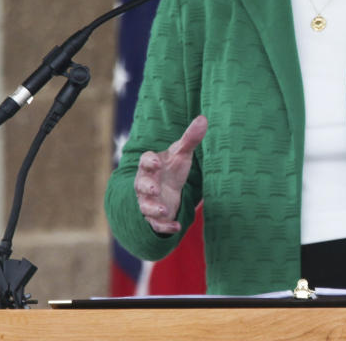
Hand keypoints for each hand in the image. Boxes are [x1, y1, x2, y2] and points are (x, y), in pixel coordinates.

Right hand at [134, 115, 207, 233]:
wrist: (166, 188)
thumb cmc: (171, 168)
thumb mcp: (181, 153)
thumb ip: (190, 138)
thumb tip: (203, 118)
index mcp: (150, 165)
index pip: (145, 161)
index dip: (149, 161)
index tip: (156, 161)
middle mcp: (145, 184)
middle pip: (141, 186)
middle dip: (147, 187)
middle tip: (155, 188)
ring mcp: (148, 201)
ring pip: (145, 207)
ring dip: (153, 209)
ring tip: (164, 210)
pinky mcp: (155, 217)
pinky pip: (156, 224)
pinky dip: (164, 226)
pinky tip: (176, 227)